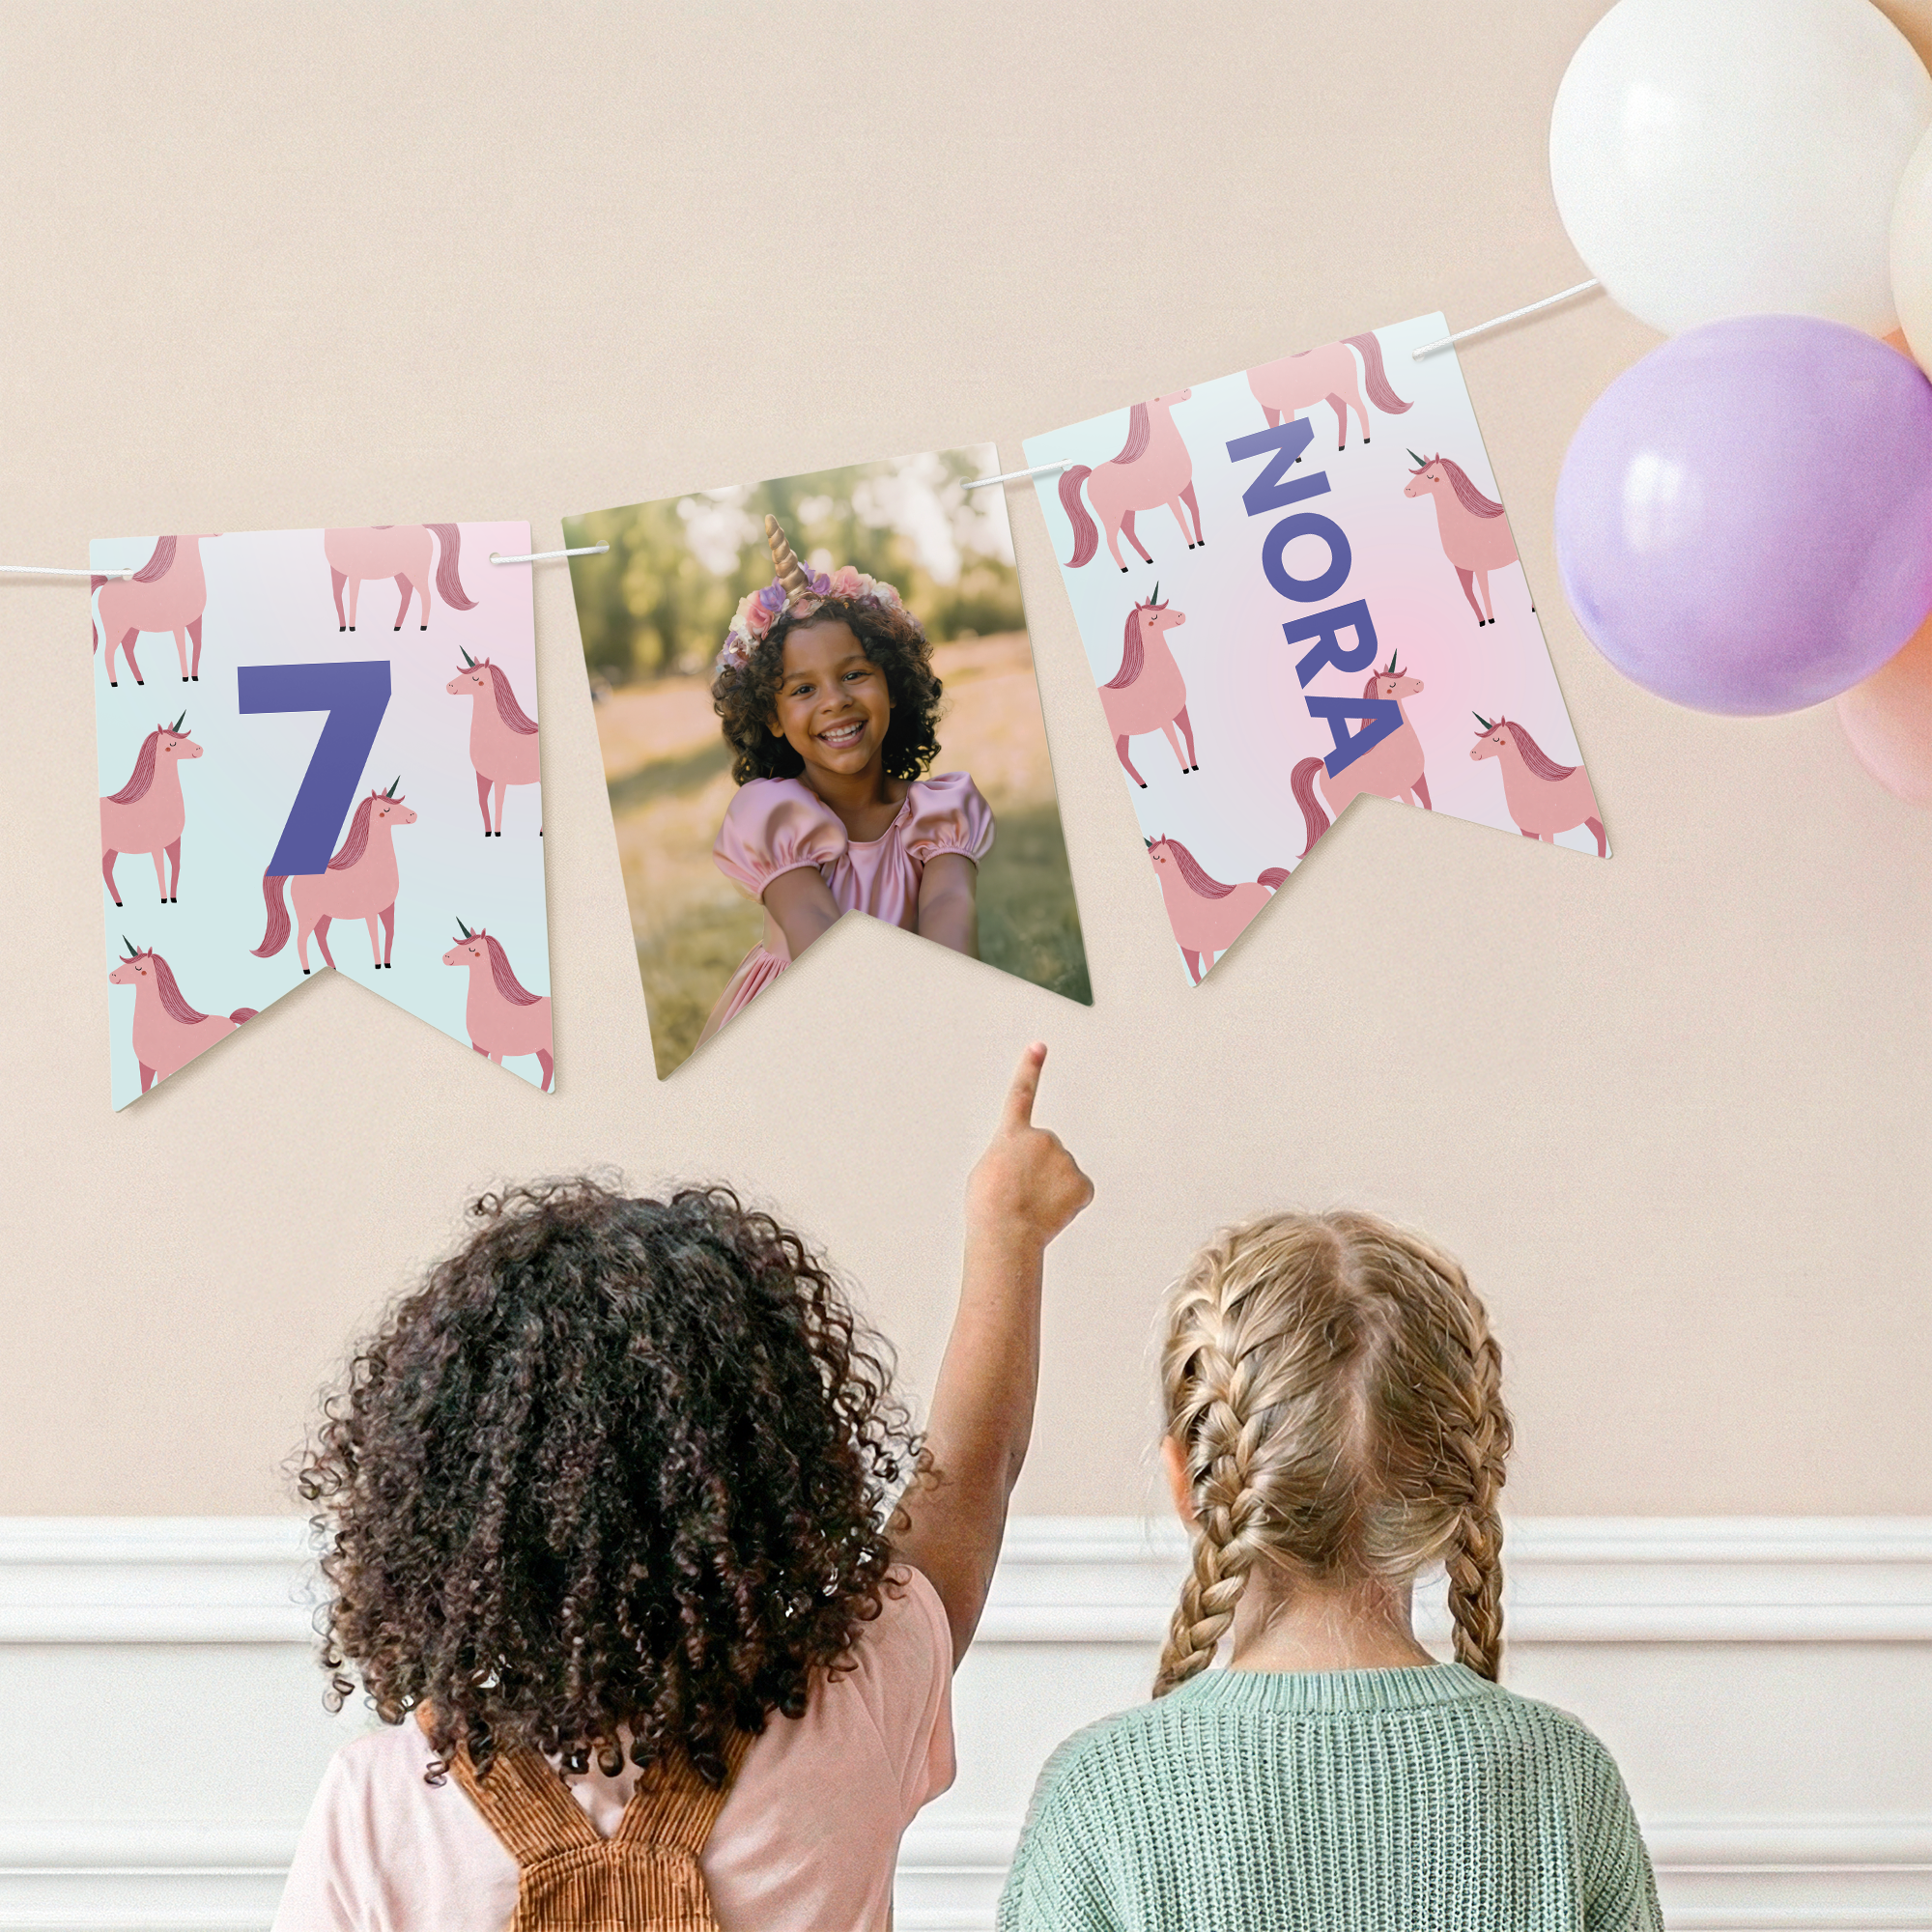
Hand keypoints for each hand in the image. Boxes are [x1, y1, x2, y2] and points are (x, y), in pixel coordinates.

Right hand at [966, 1042, 1092, 1250]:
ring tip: (1030, 1207)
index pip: (1021, 1094)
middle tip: (1019, 1196)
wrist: (1005, 1231)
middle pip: (1045, 1153)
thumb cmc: (987, 1207)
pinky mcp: (1082, 1183)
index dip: (1030, 1069)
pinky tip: (1050, 1215)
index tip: (1039, 1046)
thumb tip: (1029, 1170)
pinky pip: (1077, 1193)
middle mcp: (1043, 1138)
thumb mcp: (986, 1173)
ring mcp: (1065, 1159)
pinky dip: (1067, 1205)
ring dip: (1049, 1190)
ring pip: (1061, 1174)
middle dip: (1037, 1172)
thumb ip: (1010, 1158)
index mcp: (1012, 1134)